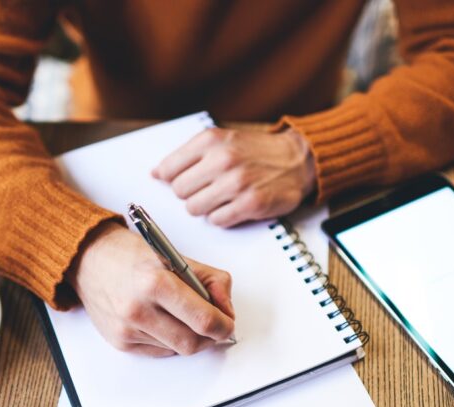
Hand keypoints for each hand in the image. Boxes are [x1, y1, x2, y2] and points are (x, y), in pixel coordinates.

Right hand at [66, 222, 235, 356]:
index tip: (227, 322)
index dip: (224, 325)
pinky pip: (159, 351)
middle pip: (192, 342)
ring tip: (185, 316)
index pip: (203, 320)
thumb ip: (211, 281)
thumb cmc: (132, 255)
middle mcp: (138, 310)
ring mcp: (127, 329)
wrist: (89, 259)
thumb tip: (227, 311)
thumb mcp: (178, 256)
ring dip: (189, 337)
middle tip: (214, 324)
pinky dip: (170, 340)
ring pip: (177, 349)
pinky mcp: (119, 342)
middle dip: (210, 336)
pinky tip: (164, 321)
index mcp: (156, 283)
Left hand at [152, 127, 315, 227]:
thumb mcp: (222, 140)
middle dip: (191, 194)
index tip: (180, 182)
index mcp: (211, 140)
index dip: (172, 180)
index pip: (168, 169)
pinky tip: (234, 205)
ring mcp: (237, 182)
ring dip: (206, 207)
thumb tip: (156, 173)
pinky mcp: (250, 203)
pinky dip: (223, 217)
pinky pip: (217, 220)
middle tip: (208, 189)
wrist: (297, 159)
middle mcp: (222, 159)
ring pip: (195, 209)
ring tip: (222, 197)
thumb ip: (189, 155)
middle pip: (180, 192)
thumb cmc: (256, 151)